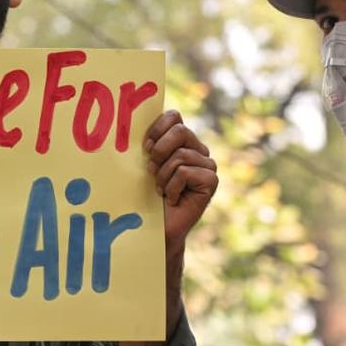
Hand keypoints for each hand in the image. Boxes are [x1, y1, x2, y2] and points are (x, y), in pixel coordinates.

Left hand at [144, 111, 217, 250]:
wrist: (157, 228)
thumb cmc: (147, 196)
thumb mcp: (145, 164)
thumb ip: (149, 144)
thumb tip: (134, 123)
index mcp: (183, 141)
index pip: (174, 117)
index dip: (157, 128)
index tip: (145, 147)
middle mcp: (198, 150)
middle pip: (180, 130)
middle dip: (160, 150)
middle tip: (151, 169)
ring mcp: (207, 165)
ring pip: (180, 155)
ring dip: (163, 176)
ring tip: (162, 190)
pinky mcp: (211, 181)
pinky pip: (185, 172)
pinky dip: (172, 187)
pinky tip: (173, 199)